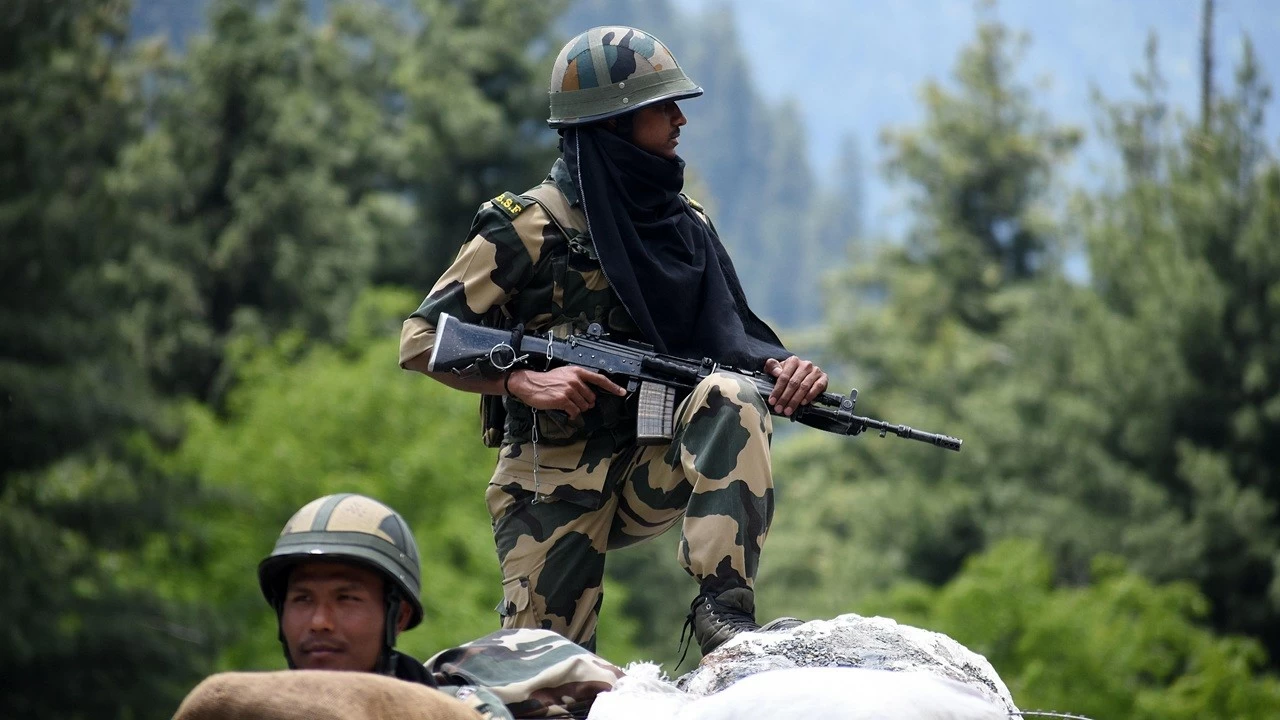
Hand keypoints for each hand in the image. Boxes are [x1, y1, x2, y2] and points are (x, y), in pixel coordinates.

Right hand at [506, 366, 626, 419]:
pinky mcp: (564, 399)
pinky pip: (575, 411)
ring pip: (584, 406)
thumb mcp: (564, 374)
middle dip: (585, 402)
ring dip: (577, 408)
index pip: (599, 378)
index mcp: (577, 371)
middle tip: (574, 401)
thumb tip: (589, 393)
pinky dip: (571, 414)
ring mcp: (570, 389)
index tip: (621, 392)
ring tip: (566, 403)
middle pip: (592, 397)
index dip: (612, 386)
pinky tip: (565, 410)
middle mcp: (575, 379)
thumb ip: (578, 380)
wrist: (530, 384)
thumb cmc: (546, 381)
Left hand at [763, 356, 827, 416]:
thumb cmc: (786, 373)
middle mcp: (806, 365)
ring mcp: (815, 371)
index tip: (772, 401)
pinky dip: (810, 396)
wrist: (799, 375)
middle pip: (794, 383)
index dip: (777, 390)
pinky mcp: (823, 378)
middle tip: (779, 408)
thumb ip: (772, 367)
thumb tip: (777, 372)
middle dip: (785, 398)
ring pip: (804, 387)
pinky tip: (803, 403)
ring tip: (788, 409)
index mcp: (793, 361)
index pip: (784, 377)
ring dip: (795, 400)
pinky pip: (817, 387)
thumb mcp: (775, 368)